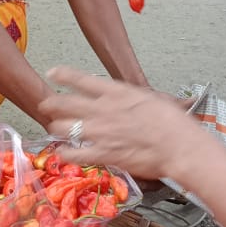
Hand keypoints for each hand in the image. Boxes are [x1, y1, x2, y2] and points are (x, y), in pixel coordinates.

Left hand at [41, 66, 200, 179]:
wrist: (179, 147)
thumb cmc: (174, 123)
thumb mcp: (152, 100)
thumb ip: (133, 99)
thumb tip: (131, 98)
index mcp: (117, 93)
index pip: (82, 79)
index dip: (64, 75)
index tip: (53, 72)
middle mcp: (103, 110)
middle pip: (65, 103)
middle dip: (51, 104)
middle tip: (45, 105)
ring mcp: (101, 132)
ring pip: (64, 128)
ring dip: (56, 128)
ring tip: (54, 129)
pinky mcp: (103, 154)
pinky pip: (75, 154)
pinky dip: (66, 153)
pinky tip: (63, 153)